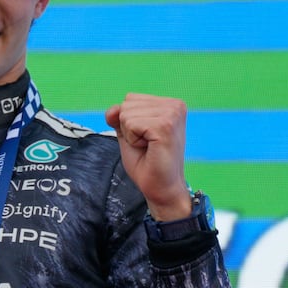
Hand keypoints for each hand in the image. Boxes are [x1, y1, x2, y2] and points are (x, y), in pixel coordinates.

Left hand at [104, 93, 191, 220]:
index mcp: (170, 104)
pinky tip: (149, 149)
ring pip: (126, 114)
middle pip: (127, 104)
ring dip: (131, 135)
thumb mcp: (128, 133)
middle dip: (128, 128)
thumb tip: (112, 109)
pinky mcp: (165, 126)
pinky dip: (133, 140)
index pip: (130, 99)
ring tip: (149, 147)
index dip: (129, 122)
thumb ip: (119, 117)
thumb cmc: (147, 163)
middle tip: (147, 145)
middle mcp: (175, 105)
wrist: (161, 188)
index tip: (146, 139)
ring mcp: (172, 114)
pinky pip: (130, 124)